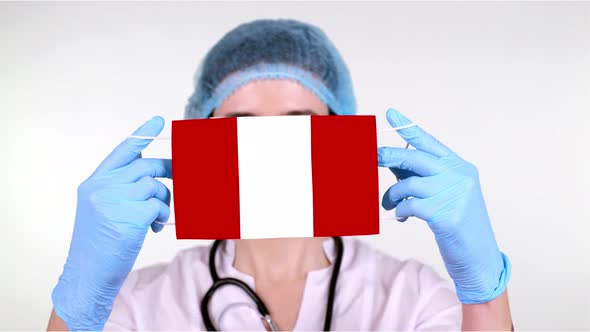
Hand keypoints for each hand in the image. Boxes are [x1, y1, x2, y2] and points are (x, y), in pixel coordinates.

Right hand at [51, 117, 171, 329]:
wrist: (89, 272)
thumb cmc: (99, 242)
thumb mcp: (102, 207)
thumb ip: (120, 187)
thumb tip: (153, 175)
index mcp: (95, 182)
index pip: (123, 151)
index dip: (142, 134)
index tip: (158, 120)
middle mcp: (103, 187)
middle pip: (146, 167)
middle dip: (166, 171)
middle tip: (179, 176)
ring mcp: (116, 200)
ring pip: (155, 186)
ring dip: (163, 200)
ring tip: (156, 217)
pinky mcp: (131, 216)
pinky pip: (159, 205)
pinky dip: (162, 215)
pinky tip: (154, 228)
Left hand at [377, 109, 510, 303]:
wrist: (479, 258)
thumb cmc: (458, 225)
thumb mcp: (445, 195)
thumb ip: (424, 177)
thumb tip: (392, 163)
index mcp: (460, 167)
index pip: (430, 143)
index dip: (408, 128)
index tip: (390, 114)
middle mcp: (459, 176)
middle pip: (416, 158)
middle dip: (389, 156)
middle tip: (371, 157)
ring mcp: (454, 195)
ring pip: (409, 184)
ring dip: (392, 195)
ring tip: (389, 204)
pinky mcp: (446, 215)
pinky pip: (410, 205)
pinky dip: (401, 211)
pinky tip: (402, 218)